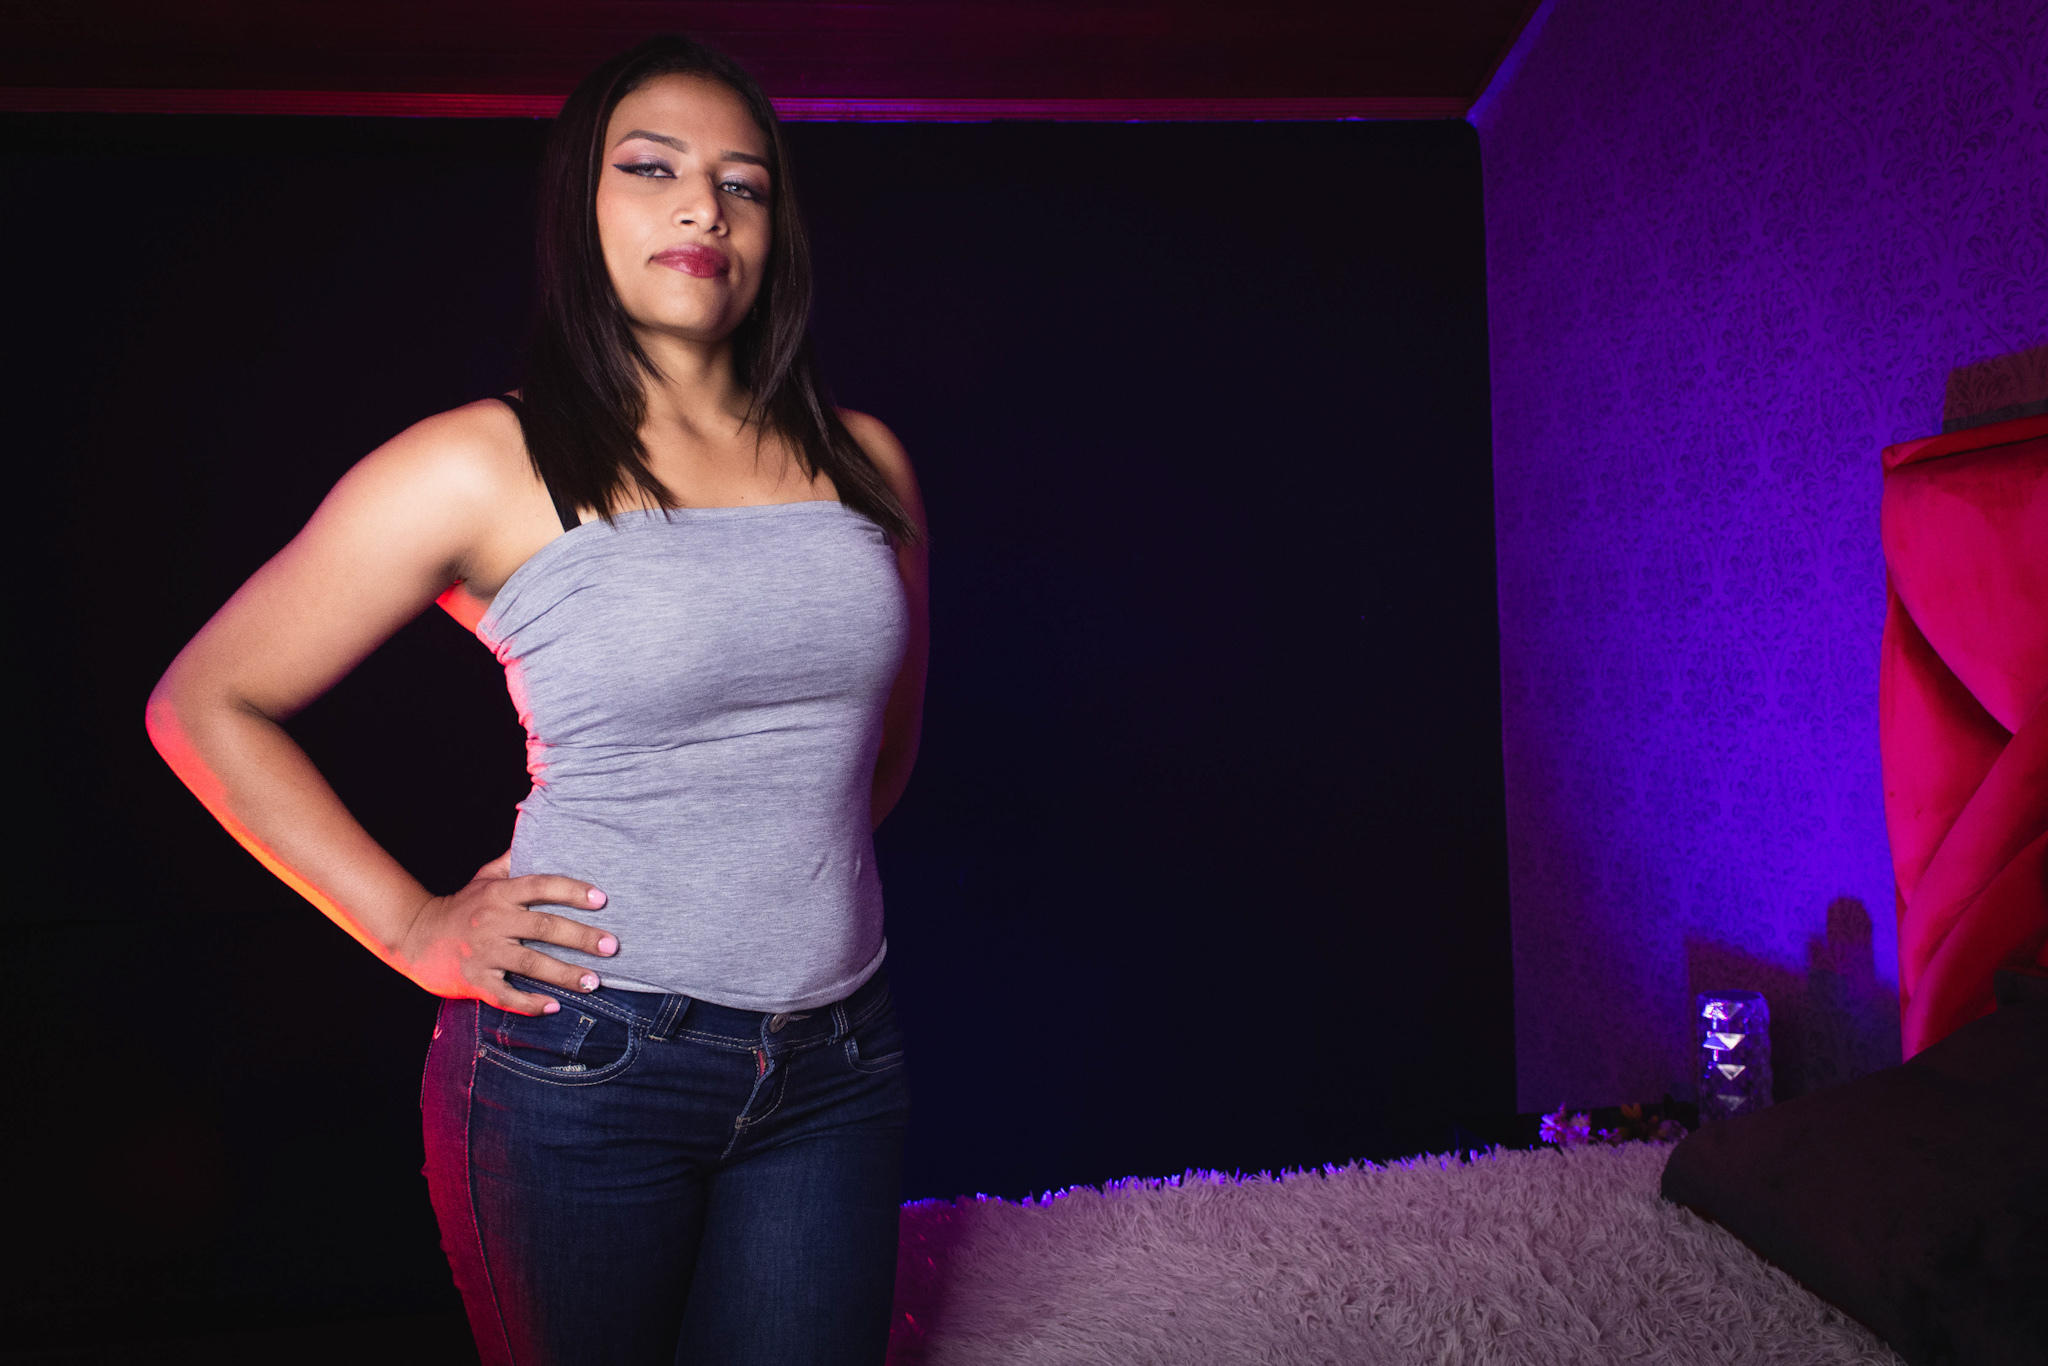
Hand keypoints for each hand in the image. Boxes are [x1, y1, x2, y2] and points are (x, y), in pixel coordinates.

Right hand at [395, 849, 618, 1013]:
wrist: (415, 938)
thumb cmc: (460, 907)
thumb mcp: (483, 878)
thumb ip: (512, 861)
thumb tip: (537, 833)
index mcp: (498, 894)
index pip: (540, 886)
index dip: (572, 891)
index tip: (602, 899)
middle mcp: (493, 921)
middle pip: (544, 927)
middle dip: (581, 937)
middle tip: (612, 946)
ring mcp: (484, 953)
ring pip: (531, 964)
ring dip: (565, 974)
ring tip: (594, 981)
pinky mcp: (475, 981)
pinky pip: (506, 995)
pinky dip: (530, 1004)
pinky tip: (554, 1006)